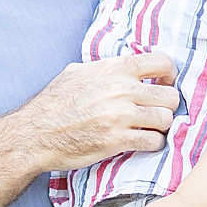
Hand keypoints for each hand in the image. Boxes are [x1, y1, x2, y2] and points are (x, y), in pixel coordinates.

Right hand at [15, 54, 179, 171]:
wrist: (36, 133)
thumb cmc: (54, 103)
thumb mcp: (78, 72)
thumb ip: (105, 67)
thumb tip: (122, 65)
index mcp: (114, 68)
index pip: (162, 62)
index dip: (169, 75)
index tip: (163, 85)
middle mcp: (121, 89)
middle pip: (170, 95)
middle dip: (166, 106)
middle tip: (156, 112)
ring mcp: (120, 115)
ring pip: (166, 119)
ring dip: (161, 126)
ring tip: (150, 129)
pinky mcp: (117, 140)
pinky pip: (154, 141)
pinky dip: (153, 144)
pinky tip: (143, 142)